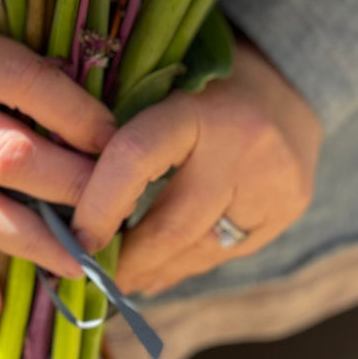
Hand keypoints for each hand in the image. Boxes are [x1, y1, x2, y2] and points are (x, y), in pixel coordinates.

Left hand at [71, 37, 320, 295]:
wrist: (291, 79)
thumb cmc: (203, 80)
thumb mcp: (161, 83)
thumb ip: (121, 126)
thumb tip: (66, 196)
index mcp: (197, 105)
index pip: (137, 157)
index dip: (100, 204)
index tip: (74, 240)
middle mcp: (242, 146)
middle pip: (172, 225)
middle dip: (126, 260)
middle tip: (90, 279)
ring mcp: (273, 183)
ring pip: (199, 251)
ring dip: (153, 270)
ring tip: (119, 279)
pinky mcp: (289, 209)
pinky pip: (225, 254)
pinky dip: (184, 265)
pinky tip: (158, 270)